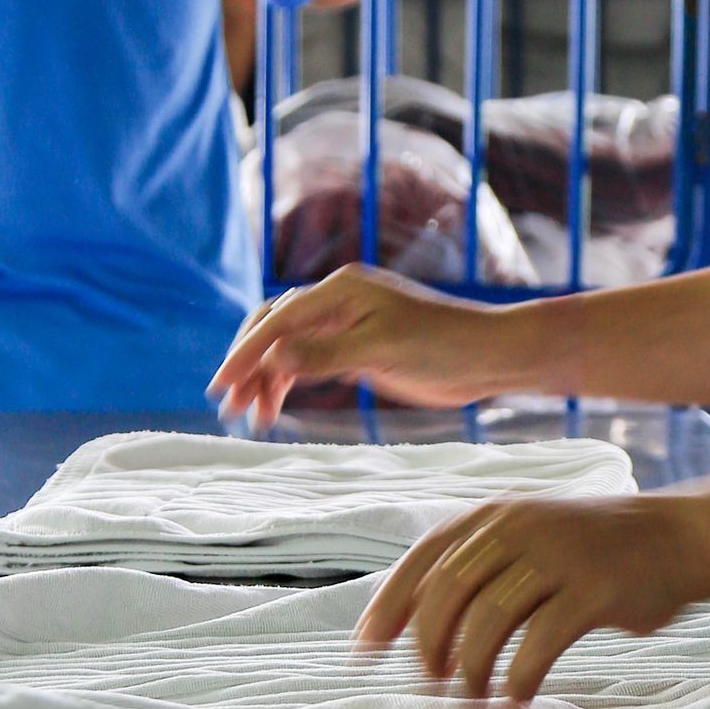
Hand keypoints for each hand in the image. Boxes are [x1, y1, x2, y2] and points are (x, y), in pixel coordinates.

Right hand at [211, 266, 522, 425]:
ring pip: (289, 347)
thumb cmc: (443, 347)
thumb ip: (326, 353)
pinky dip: (290, 382)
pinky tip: (277, 407)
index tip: (221, 386)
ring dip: (267, 379)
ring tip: (253, 418)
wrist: (488, 356)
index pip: (277, 320)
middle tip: (230, 406)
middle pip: (274, 329)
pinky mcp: (358, 347)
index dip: (245, 354)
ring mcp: (347, 323)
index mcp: (341, 290)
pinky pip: (309, 360)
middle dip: (248, 366)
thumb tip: (273, 357)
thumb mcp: (381, 350)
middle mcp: (339, 300)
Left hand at [353, 493, 708, 703]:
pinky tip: (515, 699)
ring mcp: (558, 556)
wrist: (678, 539)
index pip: (423, 561)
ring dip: (472, 671)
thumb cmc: (595, 551)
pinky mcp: (593, 590)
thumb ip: (480, 566)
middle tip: (433, 686)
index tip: (365, 651)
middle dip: (431, 649)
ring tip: (474, 701)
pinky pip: (539, 644)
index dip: (388, 607)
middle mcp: (520, 526)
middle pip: (449, 595)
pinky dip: (519, 679)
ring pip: (488, 622)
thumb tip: (415, 627)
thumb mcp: (531, 536)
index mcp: (495, 514)